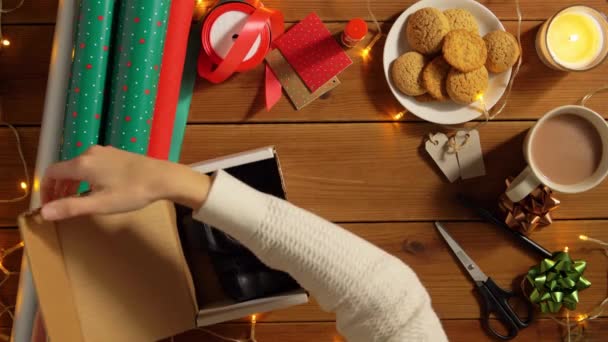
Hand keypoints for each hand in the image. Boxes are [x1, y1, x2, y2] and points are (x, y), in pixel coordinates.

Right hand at [41, 145, 209, 220]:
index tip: (48, 206)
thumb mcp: (100, 204)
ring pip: (79, 167)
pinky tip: (95, 190)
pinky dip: (85, 178)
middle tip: (59, 207)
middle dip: (58, 188)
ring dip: (72, 183)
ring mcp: (104, 152)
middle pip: (64, 169)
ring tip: (75, 201)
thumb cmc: (131, 192)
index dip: (45, 190)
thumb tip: (43, 212)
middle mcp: (90, 153)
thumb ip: (70, 207)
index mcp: (82, 164)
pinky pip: (92, 165)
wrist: (162, 177)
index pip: (51, 173)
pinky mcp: (116, 154)